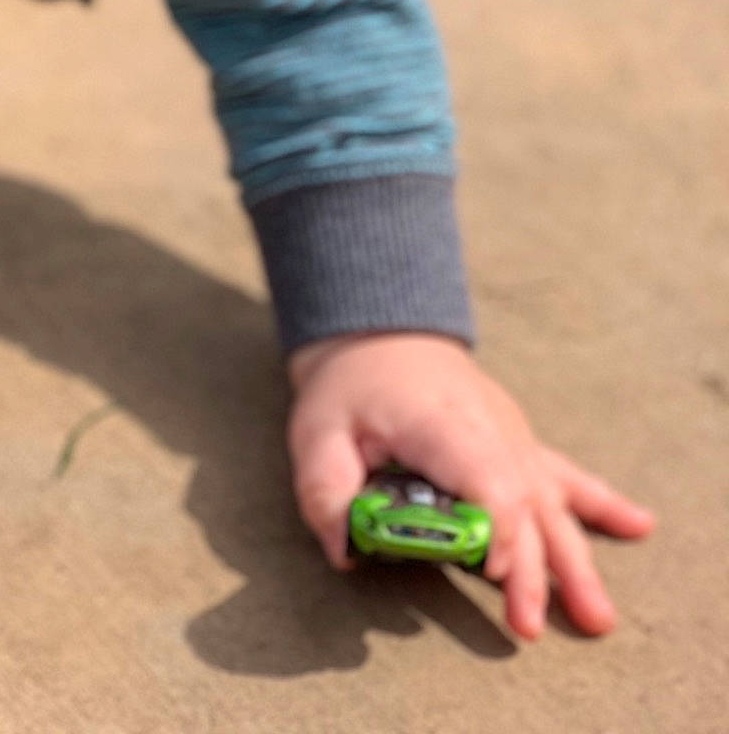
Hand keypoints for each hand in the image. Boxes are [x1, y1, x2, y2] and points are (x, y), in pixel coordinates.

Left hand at [286, 332, 653, 638]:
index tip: (493, 572)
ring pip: (551, 502)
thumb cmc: (350, 385)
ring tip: (597, 617)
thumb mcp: (317, 429)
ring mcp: (511, 437)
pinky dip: (601, 503)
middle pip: (523, 505)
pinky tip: (640, 524)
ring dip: (573, 560)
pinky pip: (564, 476)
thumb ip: (325, 488)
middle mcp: (490, 430)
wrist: (379, 331)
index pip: (486, 479)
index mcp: (442, 423)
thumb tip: (345, 549)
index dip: (495, 529)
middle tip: (529, 627)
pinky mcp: (517, 445)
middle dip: (532, 570)